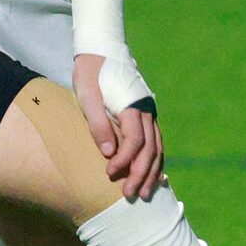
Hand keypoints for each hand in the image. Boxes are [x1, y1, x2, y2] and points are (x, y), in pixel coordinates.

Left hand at [73, 51, 165, 200]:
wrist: (101, 51)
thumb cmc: (91, 73)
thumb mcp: (88, 95)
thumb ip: (98, 123)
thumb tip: (108, 152)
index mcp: (133, 106)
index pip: (134, 141)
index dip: (124, 160)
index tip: (110, 173)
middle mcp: (146, 111)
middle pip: (150, 149)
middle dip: (141, 174)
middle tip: (130, 195)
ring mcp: (149, 113)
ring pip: (157, 147)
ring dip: (152, 171)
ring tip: (145, 193)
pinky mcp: (146, 114)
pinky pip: (156, 141)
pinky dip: (156, 160)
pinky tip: (153, 175)